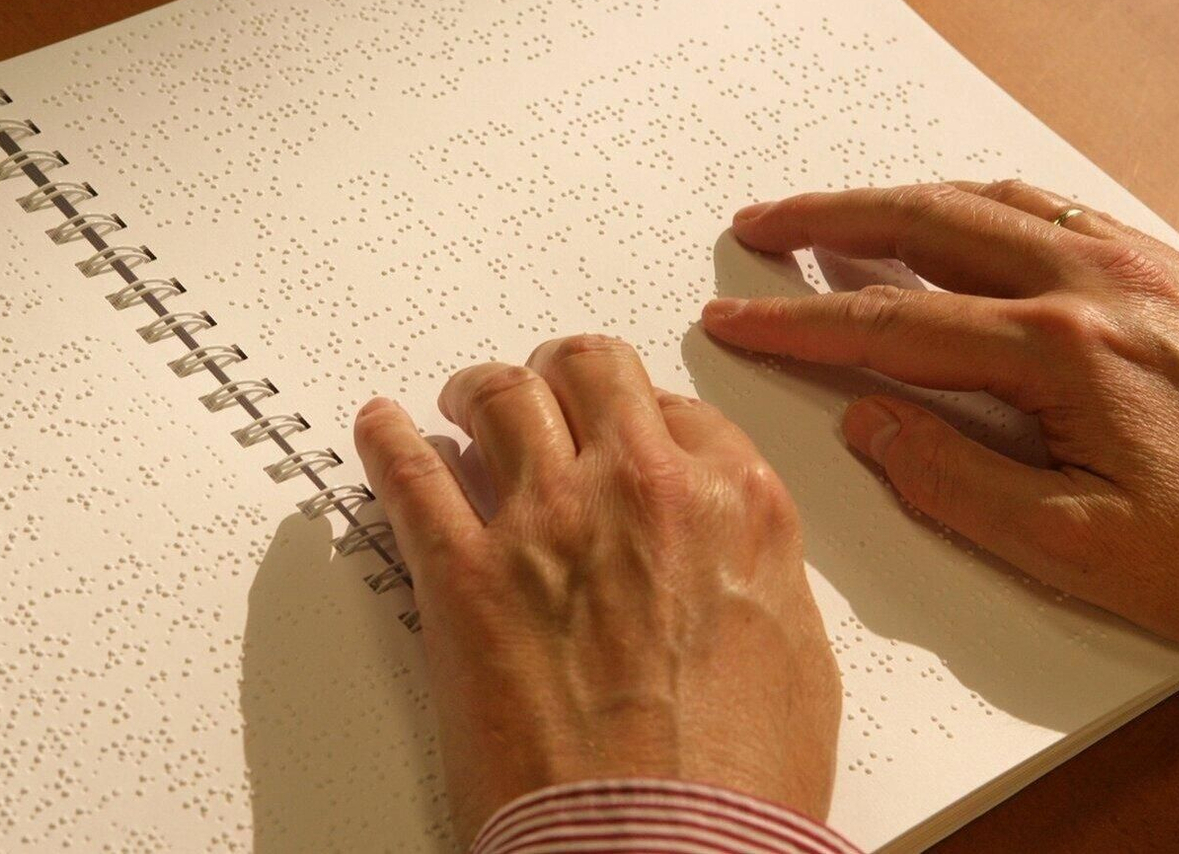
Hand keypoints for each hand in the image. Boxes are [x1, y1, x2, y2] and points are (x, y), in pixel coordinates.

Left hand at [353, 335, 839, 839]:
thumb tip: (727, 556)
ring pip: (503, 396)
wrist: (662, 850)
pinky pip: (411, 477)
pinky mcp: (464, 577)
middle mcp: (642, 491)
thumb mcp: (798, 659)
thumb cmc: (736, 785)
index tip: (622, 424)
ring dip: (479, 388)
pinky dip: (388, 441)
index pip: (678, 411)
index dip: (642, 413)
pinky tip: (380, 428)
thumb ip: (758, 575)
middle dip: (564, 372)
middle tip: (546, 387)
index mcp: (735, 506)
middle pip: (590, 372)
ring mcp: (547, 524)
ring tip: (464, 399)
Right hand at [703, 180, 1178, 661]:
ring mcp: (1145, 268)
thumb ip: (959, 483)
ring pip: (994, 203)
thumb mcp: (1081, 552)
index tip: (730, 313)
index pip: (891, 325)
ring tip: (839, 215)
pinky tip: (968, 214)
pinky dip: (988, 201)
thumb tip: (869, 423)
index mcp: (1061, 351)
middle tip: (759, 225)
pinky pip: (1062, 209)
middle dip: (830, 221)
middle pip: (930, 226)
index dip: (797, 322)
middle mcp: (1097, 285)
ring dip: (902, 201)